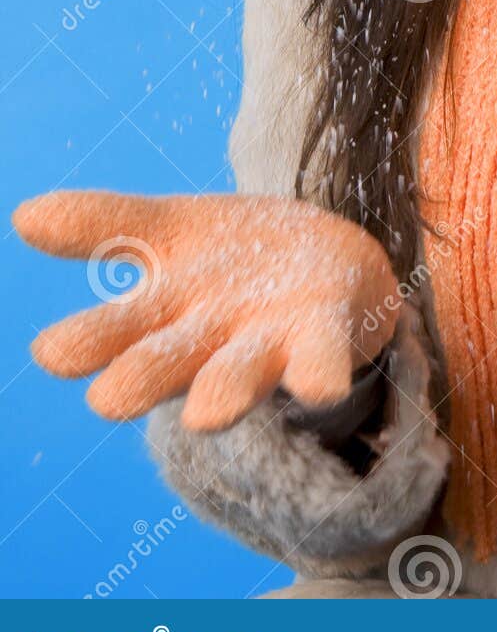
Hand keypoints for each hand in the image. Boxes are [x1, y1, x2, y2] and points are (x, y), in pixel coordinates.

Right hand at [12, 189, 401, 432]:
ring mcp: (266, 342)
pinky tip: (319, 389)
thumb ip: (103, 223)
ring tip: (206, 415)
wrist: (330, 265)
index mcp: (163, 311)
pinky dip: (319, 377)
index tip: (51, 353)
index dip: (89, 341)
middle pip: (167, 363)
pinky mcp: (323, 338)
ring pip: (238, 374)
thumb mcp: (168, 228)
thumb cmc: (233, 259)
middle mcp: (208, 339)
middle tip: (111, 399)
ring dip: (224, 392)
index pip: (118, 326)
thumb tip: (21, 217)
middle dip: (142, 378)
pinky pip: (321, 361)